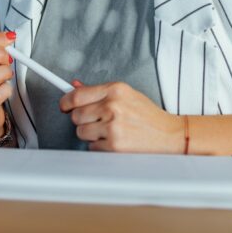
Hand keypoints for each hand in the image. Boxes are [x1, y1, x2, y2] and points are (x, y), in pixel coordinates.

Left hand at [60, 81, 183, 152]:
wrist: (169, 135)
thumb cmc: (147, 115)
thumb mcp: (126, 95)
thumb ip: (100, 92)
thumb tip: (74, 85)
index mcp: (115, 89)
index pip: (77, 95)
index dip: (65, 101)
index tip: (63, 105)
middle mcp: (112, 105)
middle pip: (76, 115)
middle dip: (82, 120)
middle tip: (97, 121)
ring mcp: (113, 125)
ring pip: (81, 132)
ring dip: (91, 134)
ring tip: (109, 131)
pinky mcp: (114, 144)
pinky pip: (91, 147)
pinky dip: (99, 146)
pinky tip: (114, 141)